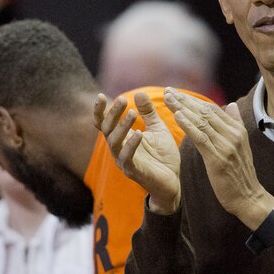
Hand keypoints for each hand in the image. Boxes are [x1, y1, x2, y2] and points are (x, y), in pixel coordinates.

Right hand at [93, 91, 180, 213]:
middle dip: (113, 113)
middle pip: (107, 129)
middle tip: (122, 99)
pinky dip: (132, 145)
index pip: (104, 123)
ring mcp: (124, 160)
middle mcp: (119, 149)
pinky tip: (138, 133)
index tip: (100, 95)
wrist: (173, 180)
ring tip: (132, 113)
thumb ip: (149, 113)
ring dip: (122, 126)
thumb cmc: (163, 156)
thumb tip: (139, 92)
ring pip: (115, 142)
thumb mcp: (158, 129)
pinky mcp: (133, 171)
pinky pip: (128, 157)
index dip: (100, 110)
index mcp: (122, 138)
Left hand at [164, 87, 273, 229]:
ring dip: (183, 109)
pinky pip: (201, 138)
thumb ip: (235, 123)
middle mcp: (233, 134)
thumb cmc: (240, 172)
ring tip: (168, 100)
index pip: (213, 109)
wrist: (248, 197)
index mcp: (237, 130)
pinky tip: (177, 117)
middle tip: (168, 92)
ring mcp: (227, 146)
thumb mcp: (241, 145)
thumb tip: (230, 104)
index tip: (177, 93)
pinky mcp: (218, 159)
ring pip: (202, 122)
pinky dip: (189, 125)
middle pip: (206, 112)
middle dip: (185, 101)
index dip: (194, 100)